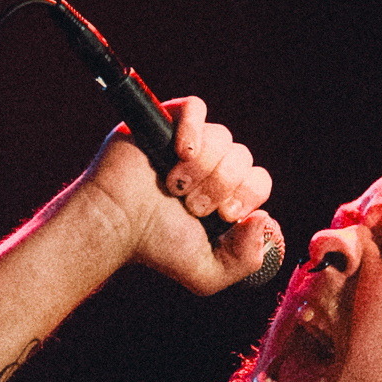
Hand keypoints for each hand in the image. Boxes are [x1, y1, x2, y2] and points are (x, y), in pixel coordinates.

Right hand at [85, 95, 276, 294]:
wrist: (116, 224)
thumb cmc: (155, 246)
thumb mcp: (206, 273)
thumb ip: (244, 262)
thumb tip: (265, 219)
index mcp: (225, 194)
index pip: (259, 180)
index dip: (248, 196)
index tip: (225, 215)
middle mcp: (211, 166)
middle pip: (243, 157)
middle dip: (221, 187)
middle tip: (192, 206)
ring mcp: (190, 141)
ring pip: (222, 137)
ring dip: (201, 170)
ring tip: (173, 187)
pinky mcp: (168, 120)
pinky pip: (197, 108)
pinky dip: (194, 130)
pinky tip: (180, 153)